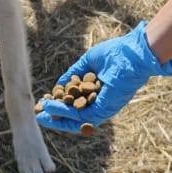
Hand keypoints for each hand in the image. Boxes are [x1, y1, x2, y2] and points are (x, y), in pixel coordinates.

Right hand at [36, 21, 171, 134]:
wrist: (132, 53)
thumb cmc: (115, 54)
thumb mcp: (88, 63)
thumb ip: (73, 74)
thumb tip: (59, 85)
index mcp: (99, 94)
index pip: (77, 105)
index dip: (60, 106)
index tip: (45, 102)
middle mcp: (100, 104)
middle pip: (74, 117)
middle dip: (55, 117)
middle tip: (39, 113)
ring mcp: (103, 108)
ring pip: (75, 119)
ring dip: (56, 116)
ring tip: (41, 112)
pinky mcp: (103, 109)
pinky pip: (79, 114)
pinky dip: (64, 112)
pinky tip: (51, 106)